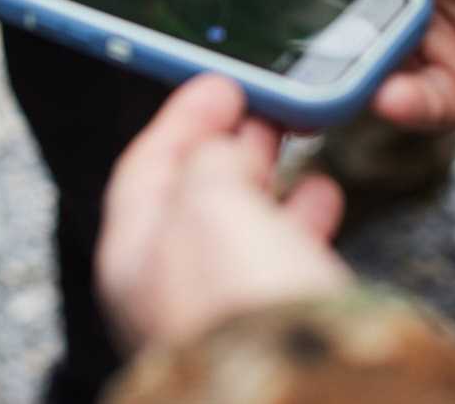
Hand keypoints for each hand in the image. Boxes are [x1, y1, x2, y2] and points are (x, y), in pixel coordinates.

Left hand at [97, 75, 349, 349]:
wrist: (301, 397)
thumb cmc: (241, 306)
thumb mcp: (209, 203)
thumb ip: (208, 161)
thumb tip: (224, 151)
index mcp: (132, 256)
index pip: (144, 167)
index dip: (182, 118)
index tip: (219, 82)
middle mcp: (169, 289)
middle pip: (192, 195)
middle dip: (225, 144)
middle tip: (260, 104)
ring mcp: (223, 312)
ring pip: (240, 224)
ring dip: (266, 176)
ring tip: (296, 139)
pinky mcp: (276, 329)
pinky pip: (279, 256)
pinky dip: (298, 217)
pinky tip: (323, 196)